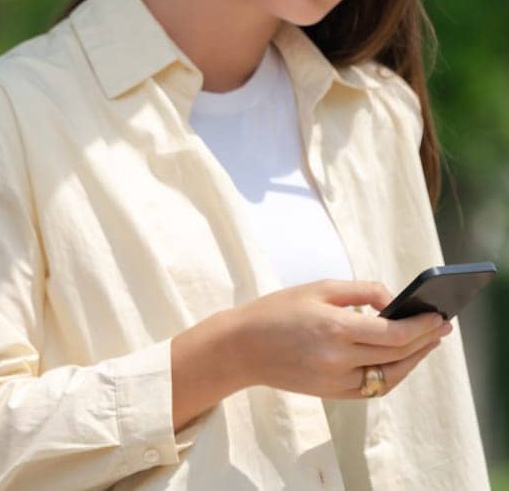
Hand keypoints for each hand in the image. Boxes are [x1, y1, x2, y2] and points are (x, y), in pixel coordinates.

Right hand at [223, 279, 451, 398]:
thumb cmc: (275, 312)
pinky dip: (392, 374)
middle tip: (441, 327)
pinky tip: (400, 361)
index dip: (422, 325)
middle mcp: (338, 358)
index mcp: (334, 328)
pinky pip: (373, 387)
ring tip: (427, 344)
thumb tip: (393, 301)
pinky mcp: (331, 392)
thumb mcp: (317, 288)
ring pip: (390, 375)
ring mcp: (335, 380)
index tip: (438, 315)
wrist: (239, 348)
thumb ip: (361, 291)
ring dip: (414, 360)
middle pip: (398, 353)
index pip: (395, 333)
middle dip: (425, 339)